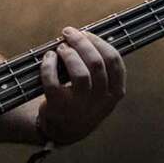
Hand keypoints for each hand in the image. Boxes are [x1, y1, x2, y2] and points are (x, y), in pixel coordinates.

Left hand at [36, 26, 124, 144]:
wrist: (64, 130)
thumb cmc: (82, 100)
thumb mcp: (100, 89)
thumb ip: (99, 67)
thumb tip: (86, 35)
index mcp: (115, 92)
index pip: (114, 61)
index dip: (99, 42)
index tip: (87, 33)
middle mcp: (101, 100)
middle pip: (96, 63)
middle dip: (81, 42)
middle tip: (69, 32)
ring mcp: (80, 106)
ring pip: (80, 74)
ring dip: (69, 54)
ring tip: (61, 47)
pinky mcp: (59, 107)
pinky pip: (53, 82)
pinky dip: (49, 65)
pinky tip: (48, 57)